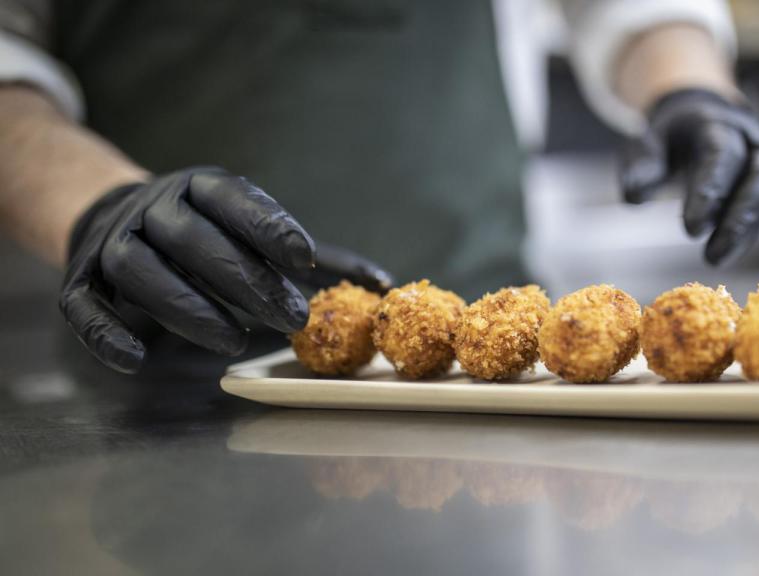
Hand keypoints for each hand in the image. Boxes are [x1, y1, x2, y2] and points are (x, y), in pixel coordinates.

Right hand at [59, 167, 391, 372]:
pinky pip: (85, 306)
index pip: (234, 200)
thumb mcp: (258, 231)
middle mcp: (154, 208)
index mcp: (201, 187)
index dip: (268, 226)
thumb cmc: (210, 232)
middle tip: (292, 317)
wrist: (116, 218)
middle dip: (245, 281)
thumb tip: (383, 283)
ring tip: (234, 343)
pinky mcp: (80, 280)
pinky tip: (138, 358)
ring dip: (188, 308)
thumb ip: (319, 258)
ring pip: (143, 272)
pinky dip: (107, 332)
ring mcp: (112, 243)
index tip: (305, 258)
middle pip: (195, 241)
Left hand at [620, 88, 758, 264]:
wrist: (704, 113)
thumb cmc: (673, 142)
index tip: (690, 230)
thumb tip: (633, 197)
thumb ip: (642, 166)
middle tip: (715, 258)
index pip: (719, 156)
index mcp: (715, 129)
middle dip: (743, 218)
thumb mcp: (648, 145)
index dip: (709, 191)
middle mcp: (756, 140)